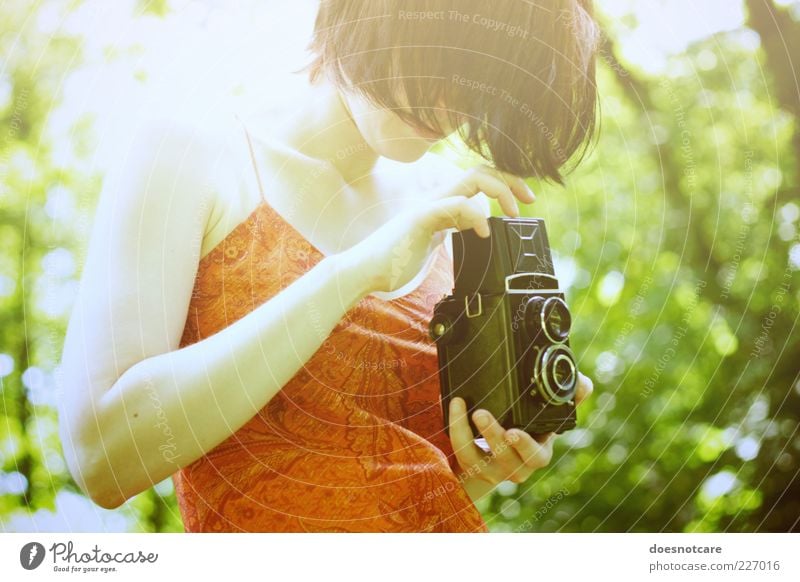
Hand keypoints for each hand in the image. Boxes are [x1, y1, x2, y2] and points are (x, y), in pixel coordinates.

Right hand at [340, 166, 534, 293]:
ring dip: (500, 191)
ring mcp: (428, 206)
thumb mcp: (434, 239)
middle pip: (481, 171)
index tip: (524, 202)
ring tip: (513, 213)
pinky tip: (483, 232)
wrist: (365, 271)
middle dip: (511, 180)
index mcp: (442, 203)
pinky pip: (454, 205)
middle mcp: (437, 198)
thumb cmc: (396, 259)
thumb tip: (478, 223)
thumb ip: (453, 227)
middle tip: (528, 201)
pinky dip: (475, 214)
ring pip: (472, 179)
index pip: (478, 179)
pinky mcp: (420, 218)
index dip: (505, 183)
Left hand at [451, 372, 593, 498]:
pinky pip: (460, 450)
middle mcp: (514, 467)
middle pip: (506, 459)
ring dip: (467, 432)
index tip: (514, 431)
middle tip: (483, 414)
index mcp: (536, 454)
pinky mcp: (469, 464)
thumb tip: (584, 383)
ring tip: (466, 408)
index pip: (536, 456)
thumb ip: (568, 398)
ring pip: (477, 458)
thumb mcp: (546, 417)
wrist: (492, 460)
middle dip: (493, 437)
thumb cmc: (525, 431)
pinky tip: (454, 403)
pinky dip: (455, 427)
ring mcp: (490, 468)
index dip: (525, 446)